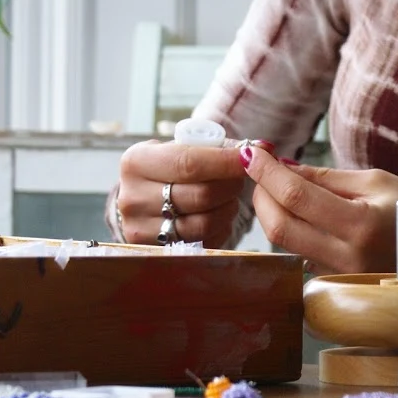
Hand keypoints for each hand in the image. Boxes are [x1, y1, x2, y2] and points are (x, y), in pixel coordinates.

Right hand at [117, 139, 249, 247]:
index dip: (226, 162)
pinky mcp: (156, 251)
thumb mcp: (177, 150)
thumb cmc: (167, 170)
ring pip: (205, 222)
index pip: (189, 163)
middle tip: (239, 179)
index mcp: (136, 162)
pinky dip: (219, 228)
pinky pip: (202, 241)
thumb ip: (216, 147)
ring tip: (228, 198)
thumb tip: (264, 148)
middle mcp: (133, 197)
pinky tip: (217, 216)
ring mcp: (141, 228)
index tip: (250, 158)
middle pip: (201, 195)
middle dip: (231, 186)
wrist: (140, 201)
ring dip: (228, 209)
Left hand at [245, 152, 397, 275]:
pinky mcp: (345, 291)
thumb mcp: (380, 183)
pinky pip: (306, 260)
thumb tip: (281, 167)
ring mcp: (346, 281)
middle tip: (261, 172)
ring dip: (278, 214)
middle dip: (262, 196)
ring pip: (288, 246)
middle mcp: (350, 260)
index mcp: (363, 227)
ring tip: (288, 191)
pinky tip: (309, 220)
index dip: (266, 171)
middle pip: (279, 228)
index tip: (250, 152)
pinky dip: (298, 235)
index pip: (296, 196)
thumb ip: (327, 178)